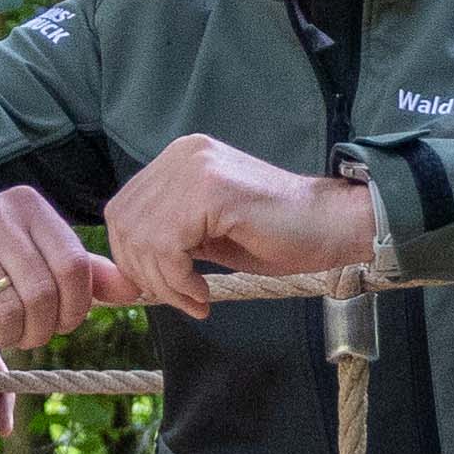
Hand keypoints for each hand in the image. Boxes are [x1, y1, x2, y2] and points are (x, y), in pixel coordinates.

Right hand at [0, 188, 129, 356]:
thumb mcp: (33, 263)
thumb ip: (83, 274)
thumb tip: (135, 288)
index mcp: (29, 205)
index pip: (75, 266)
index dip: (76, 308)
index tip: (62, 323)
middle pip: (43, 293)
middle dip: (40, 329)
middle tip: (26, 334)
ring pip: (8, 312)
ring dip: (6, 336)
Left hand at [100, 133, 380, 314]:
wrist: (332, 225)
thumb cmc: (278, 235)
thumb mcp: (206, 236)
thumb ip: (166, 241)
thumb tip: (124, 273)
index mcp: (179, 159)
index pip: (121, 210)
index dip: (130, 257)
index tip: (159, 288)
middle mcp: (183, 154)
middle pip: (124, 223)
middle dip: (144, 273)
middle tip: (181, 299)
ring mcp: (197, 167)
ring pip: (143, 238)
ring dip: (165, 283)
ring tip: (196, 299)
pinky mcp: (213, 190)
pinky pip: (169, 246)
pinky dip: (179, 281)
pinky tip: (204, 292)